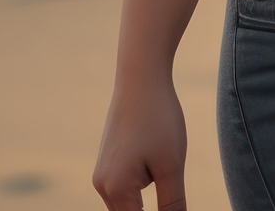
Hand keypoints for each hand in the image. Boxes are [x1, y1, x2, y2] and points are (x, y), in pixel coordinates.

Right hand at [92, 77, 187, 210]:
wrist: (141, 77)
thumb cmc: (158, 118)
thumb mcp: (172, 164)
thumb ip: (172, 204)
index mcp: (116, 190)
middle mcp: (102, 186)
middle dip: (152, 207)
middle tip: (167, 176)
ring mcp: (103, 173)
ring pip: (129, 202)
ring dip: (148, 195)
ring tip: (162, 157)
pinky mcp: (108, 160)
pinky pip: (126, 185)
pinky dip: (143, 181)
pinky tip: (154, 153)